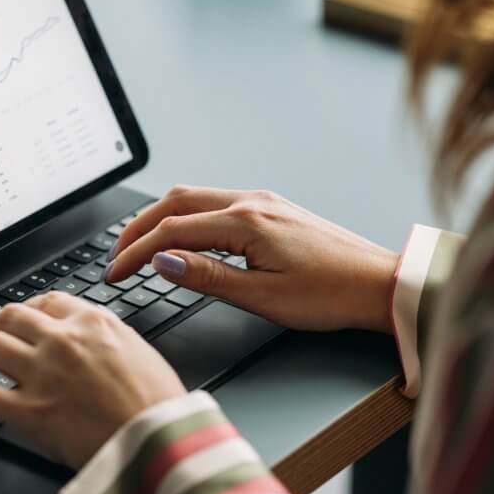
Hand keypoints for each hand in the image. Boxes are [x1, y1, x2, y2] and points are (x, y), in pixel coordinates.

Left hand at [0, 292, 185, 467]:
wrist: (159, 440)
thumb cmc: (159, 404)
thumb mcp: (141, 352)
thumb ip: (109, 340)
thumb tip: (94, 342)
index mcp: (93, 322)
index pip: (48, 300)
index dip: (30, 307)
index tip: (25, 315)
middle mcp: (62, 339)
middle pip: (14, 316)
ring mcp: (41, 373)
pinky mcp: (27, 410)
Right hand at [105, 185, 398, 333]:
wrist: (379, 284)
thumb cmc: (331, 295)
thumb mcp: (263, 297)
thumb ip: (208, 276)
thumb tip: (162, 261)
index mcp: (246, 222)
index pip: (171, 232)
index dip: (135, 253)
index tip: (114, 274)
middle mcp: (251, 201)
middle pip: (175, 203)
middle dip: (138, 228)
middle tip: (115, 257)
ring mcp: (262, 200)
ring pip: (193, 197)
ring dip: (160, 218)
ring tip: (139, 246)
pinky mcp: (271, 208)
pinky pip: (214, 202)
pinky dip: (185, 215)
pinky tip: (179, 235)